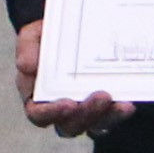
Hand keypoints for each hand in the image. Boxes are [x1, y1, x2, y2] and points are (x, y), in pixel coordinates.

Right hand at [15, 16, 127, 137]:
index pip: (38, 114)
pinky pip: (111, 117)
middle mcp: (60, 108)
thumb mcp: (34, 34)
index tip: (68, 104)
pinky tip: (128, 104)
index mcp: (36, 95)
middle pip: (70, 125)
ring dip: (107, 116)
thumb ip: (27, 47)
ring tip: (121, 103)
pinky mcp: (104, 106)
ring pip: (94, 125)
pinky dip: (119, 113)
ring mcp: (84, 109)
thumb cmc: (49, 34)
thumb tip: (26, 66)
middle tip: (101, 96)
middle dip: (86, 114)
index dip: (51, 114)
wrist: (72, 26)